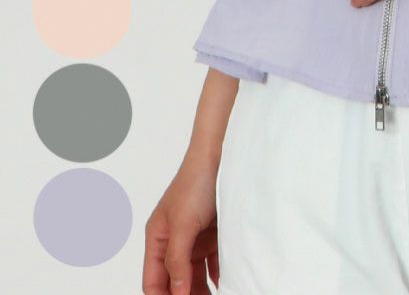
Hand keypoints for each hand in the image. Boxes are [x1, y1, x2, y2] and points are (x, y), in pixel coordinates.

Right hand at [142, 149, 220, 294]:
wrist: (222, 156)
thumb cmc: (195, 184)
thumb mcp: (182, 225)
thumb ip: (177, 260)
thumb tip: (176, 293)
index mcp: (158, 239)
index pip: (154, 281)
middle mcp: (174, 240)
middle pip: (176, 280)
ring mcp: (195, 237)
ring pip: (195, 273)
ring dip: (203, 289)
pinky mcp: (215, 232)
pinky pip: (214, 261)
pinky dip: (219, 274)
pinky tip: (226, 283)